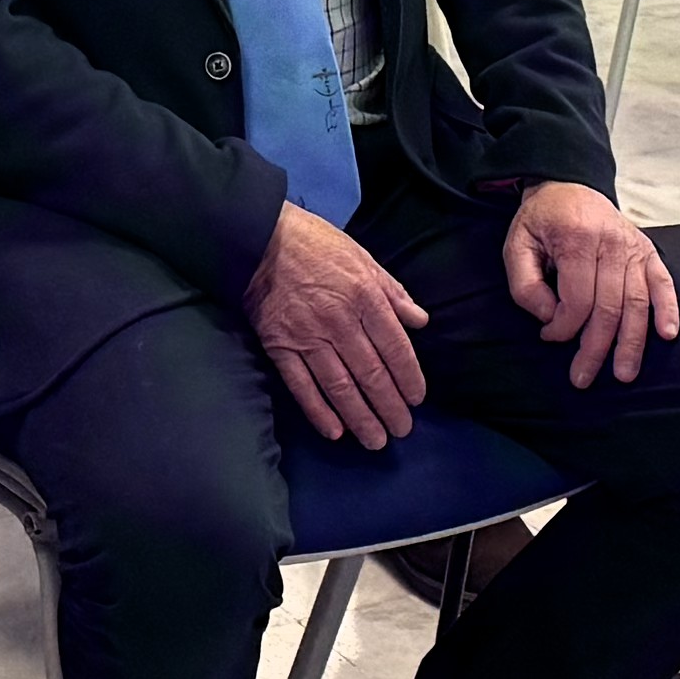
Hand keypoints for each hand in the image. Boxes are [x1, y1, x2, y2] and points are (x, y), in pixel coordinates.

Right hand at [245, 202, 431, 445]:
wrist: (258, 238)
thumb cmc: (315, 244)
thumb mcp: (362, 257)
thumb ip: (392, 292)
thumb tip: (420, 321)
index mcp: (364, 296)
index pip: (395, 347)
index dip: (409, 377)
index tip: (417, 398)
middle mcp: (340, 321)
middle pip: (371, 373)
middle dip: (390, 406)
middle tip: (402, 429)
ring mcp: (307, 337)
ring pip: (340, 387)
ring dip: (361, 417)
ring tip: (376, 440)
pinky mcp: (279, 347)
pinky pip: (302, 386)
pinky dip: (319, 411)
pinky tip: (335, 431)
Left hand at [503, 178, 679, 390]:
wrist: (568, 185)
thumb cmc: (541, 221)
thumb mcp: (516, 245)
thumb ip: (524, 284)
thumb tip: (548, 316)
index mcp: (576, 239)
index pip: (577, 299)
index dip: (563, 327)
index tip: (550, 336)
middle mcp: (610, 242)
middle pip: (609, 307)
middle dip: (596, 348)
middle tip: (583, 377)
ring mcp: (633, 246)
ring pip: (637, 302)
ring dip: (632, 342)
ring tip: (624, 372)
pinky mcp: (647, 250)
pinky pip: (662, 282)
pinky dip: (668, 308)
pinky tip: (667, 334)